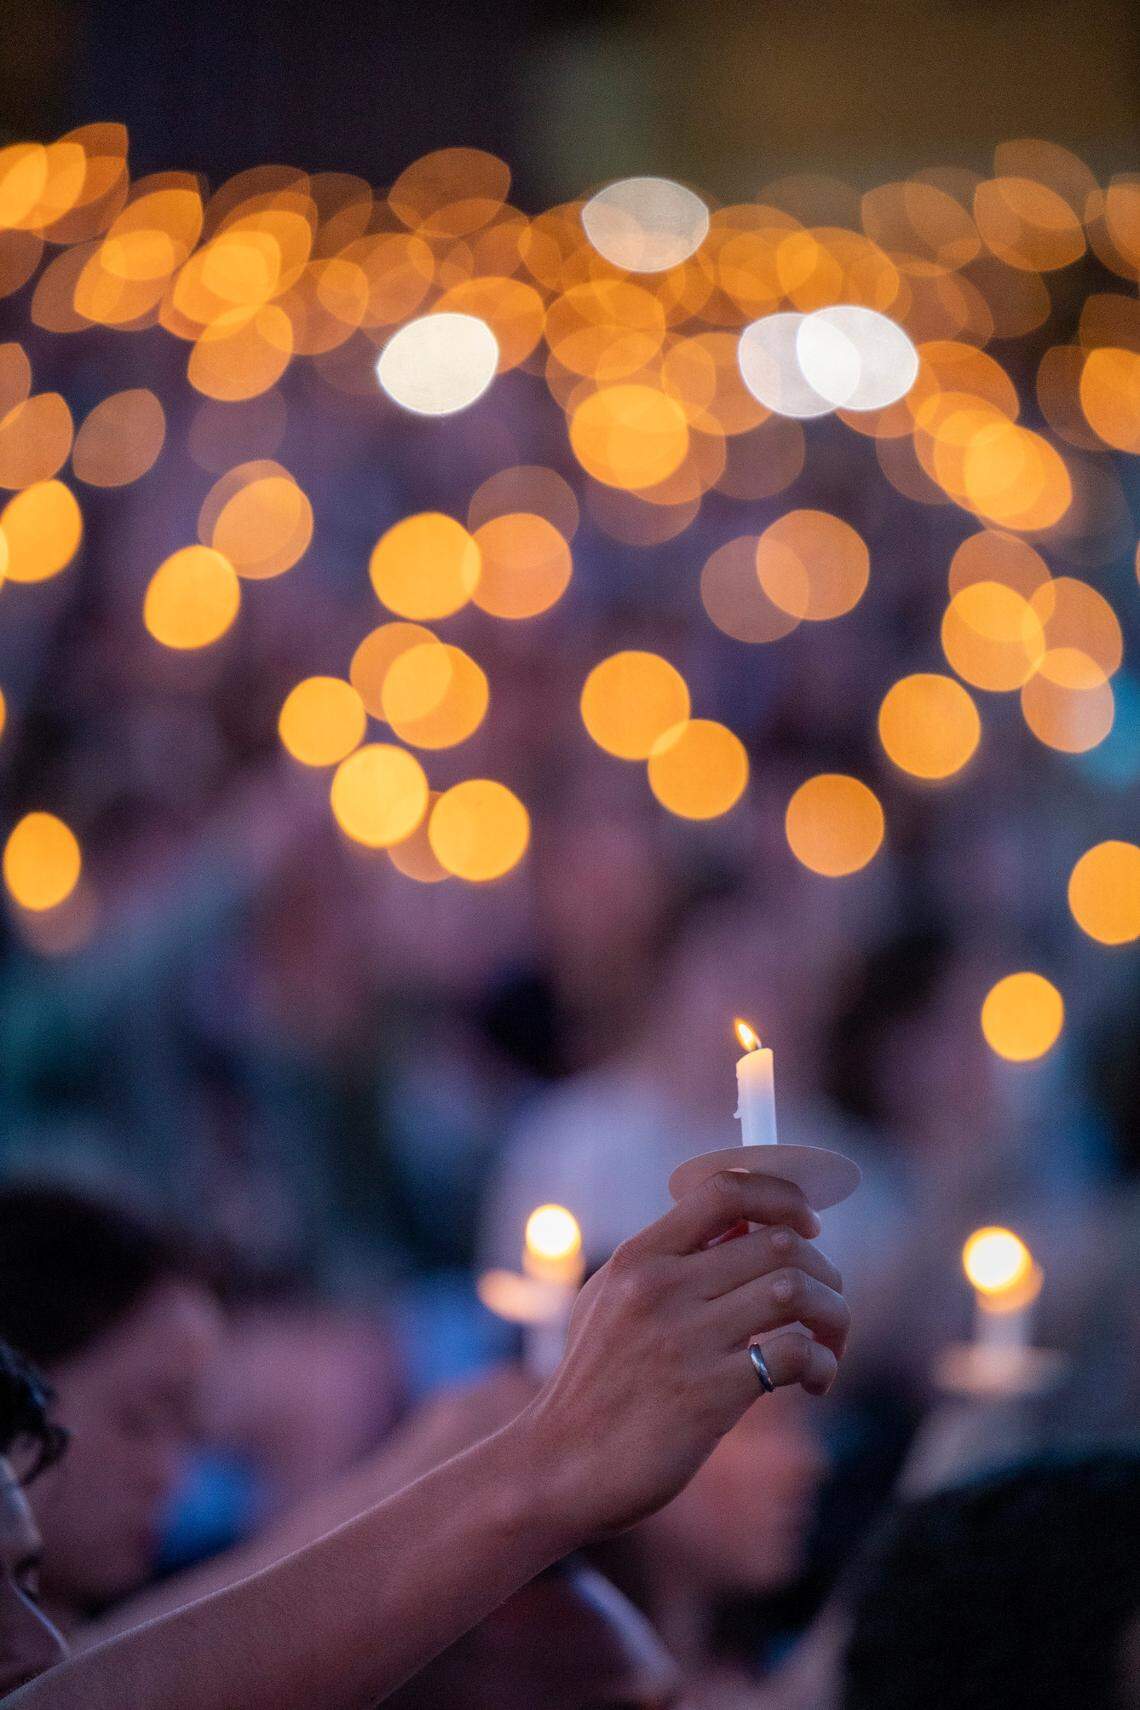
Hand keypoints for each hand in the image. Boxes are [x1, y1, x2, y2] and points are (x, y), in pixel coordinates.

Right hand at [520, 1169, 847, 1541]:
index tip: (806, 1225)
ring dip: (832, 1315)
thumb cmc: (594, 1384)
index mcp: (638, 1257)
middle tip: (822, 1307)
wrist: (559, 1465)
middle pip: (779, 1242)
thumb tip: (749, 1228)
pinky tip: (811, 1383)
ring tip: (825, 1346)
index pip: (726, 1191)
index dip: (782, 1197)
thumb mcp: (609, 1302)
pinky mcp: (710, 1395)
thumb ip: (669, 1262)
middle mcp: (661, 1288)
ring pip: (797, 1290)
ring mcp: (686, 1340)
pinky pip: (796, 1353)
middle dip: (821, 1271)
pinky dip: (821, 1364)